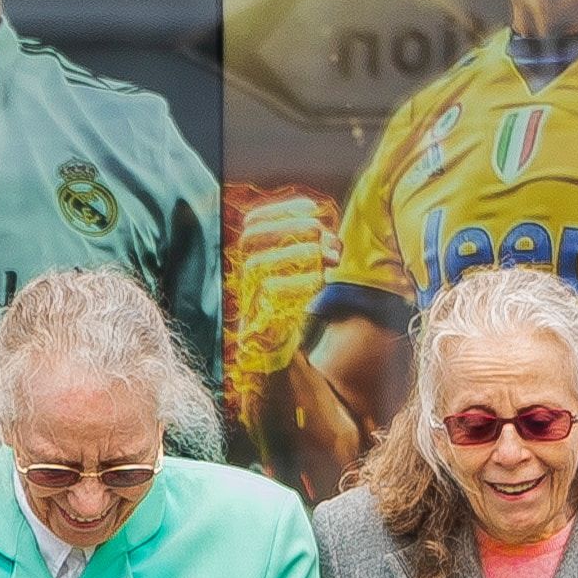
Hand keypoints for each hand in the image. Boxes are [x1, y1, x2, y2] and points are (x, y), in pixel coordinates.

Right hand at [226, 192, 338, 420]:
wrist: (277, 370)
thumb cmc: (292, 319)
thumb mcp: (304, 279)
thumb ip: (313, 256)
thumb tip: (331, 238)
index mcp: (254, 264)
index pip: (253, 223)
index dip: (282, 209)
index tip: (314, 207)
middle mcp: (245, 279)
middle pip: (250, 237)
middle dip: (288, 226)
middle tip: (322, 234)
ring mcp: (249, 302)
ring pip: (259, 264)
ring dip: (298, 254)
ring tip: (327, 260)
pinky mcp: (258, 325)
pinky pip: (271, 294)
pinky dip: (298, 282)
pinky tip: (319, 281)